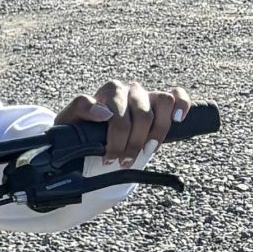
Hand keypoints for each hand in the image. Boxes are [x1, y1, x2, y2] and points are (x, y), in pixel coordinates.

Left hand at [60, 80, 190, 164]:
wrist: (91, 130)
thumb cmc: (82, 125)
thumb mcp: (70, 119)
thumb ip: (80, 109)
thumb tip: (103, 112)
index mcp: (110, 90)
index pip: (118, 111)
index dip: (115, 139)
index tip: (109, 157)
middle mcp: (130, 89)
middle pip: (142, 115)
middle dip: (133, 144)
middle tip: (123, 162)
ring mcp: (147, 94)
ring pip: (163, 104)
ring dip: (156, 133)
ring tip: (146, 150)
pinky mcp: (162, 101)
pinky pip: (178, 95)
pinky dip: (182, 105)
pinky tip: (178, 120)